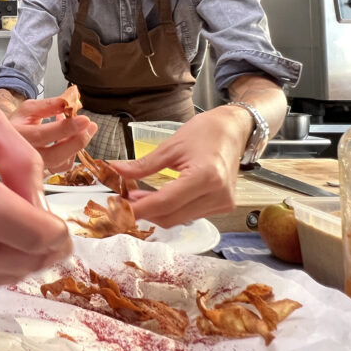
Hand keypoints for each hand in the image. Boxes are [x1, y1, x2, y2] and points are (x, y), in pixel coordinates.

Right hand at [7, 96, 96, 172]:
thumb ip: (48, 105)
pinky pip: (64, 166)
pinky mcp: (45, 172)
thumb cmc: (18, 124)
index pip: (44, 134)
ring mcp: (35, 166)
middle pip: (56, 154)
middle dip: (77, 140)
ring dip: (77, 145)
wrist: (7, 143)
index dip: (66, 128)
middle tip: (90, 126)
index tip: (84, 119)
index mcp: (18, 135)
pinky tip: (73, 137)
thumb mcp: (28, 109)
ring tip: (84, 128)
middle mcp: (25, 155)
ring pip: (62, 162)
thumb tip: (68, 101)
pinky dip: (73, 152)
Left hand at [107, 108, 248, 227]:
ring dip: (157, 213)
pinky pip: (190, 215)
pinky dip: (172, 210)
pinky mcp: (223, 206)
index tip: (119, 208)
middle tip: (125, 201)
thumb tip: (116, 171)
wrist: (233, 131)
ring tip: (140, 199)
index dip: (140, 208)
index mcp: (206, 176)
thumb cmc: (205, 132)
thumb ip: (143, 165)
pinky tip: (160, 200)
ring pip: (180, 219)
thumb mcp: (170, 146)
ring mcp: (222, 203)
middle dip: (146, 212)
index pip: (165, 202)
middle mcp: (217, 195)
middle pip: (172, 216)